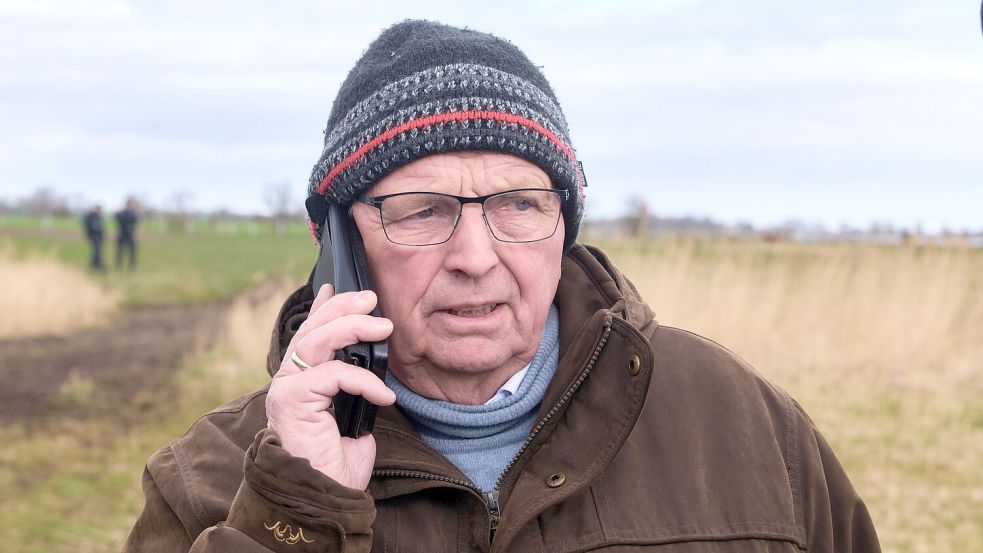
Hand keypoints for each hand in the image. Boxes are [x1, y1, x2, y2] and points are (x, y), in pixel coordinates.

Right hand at [266, 284, 395, 489]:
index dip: (322, 308)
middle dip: (341, 307)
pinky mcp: (292, 400)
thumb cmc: (334, 468)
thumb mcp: (352, 422)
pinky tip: (383, 396)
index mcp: (299, 384)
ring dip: (350, 326)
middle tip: (370, 299)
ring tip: (381, 325)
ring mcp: (286, 389)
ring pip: (315, 340)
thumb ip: (355, 397)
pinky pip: (334, 374)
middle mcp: (287, 382)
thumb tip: (373, 384)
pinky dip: (363, 380)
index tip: (336, 287)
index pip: (309, 335)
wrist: (321, 497)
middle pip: (311, 330)